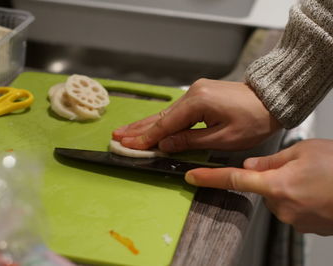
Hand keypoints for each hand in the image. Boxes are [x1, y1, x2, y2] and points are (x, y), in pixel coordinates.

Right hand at [112, 78, 280, 151]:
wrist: (272, 99)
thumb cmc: (253, 121)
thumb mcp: (223, 138)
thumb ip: (190, 141)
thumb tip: (165, 145)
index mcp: (197, 103)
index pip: (165, 125)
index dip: (145, 139)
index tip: (127, 146)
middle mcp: (192, 94)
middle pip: (160, 116)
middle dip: (138, 129)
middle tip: (117, 137)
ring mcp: (195, 92)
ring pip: (166, 113)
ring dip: (146, 125)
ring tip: (125, 132)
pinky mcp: (200, 94)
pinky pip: (176, 111)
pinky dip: (162, 121)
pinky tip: (148, 126)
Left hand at [185, 139, 332, 234]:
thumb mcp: (304, 151)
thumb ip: (272, 160)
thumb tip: (250, 166)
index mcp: (277, 185)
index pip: (234, 179)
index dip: (210, 178)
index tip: (191, 177)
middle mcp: (282, 207)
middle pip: (263, 189)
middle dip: (273, 178)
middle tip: (300, 169)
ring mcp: (295, 220)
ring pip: (279, 199)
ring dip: (289, 188)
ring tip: (315, 179)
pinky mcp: (307, 227)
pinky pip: (294, 209)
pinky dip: (301, 198)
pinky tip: (319, 190)